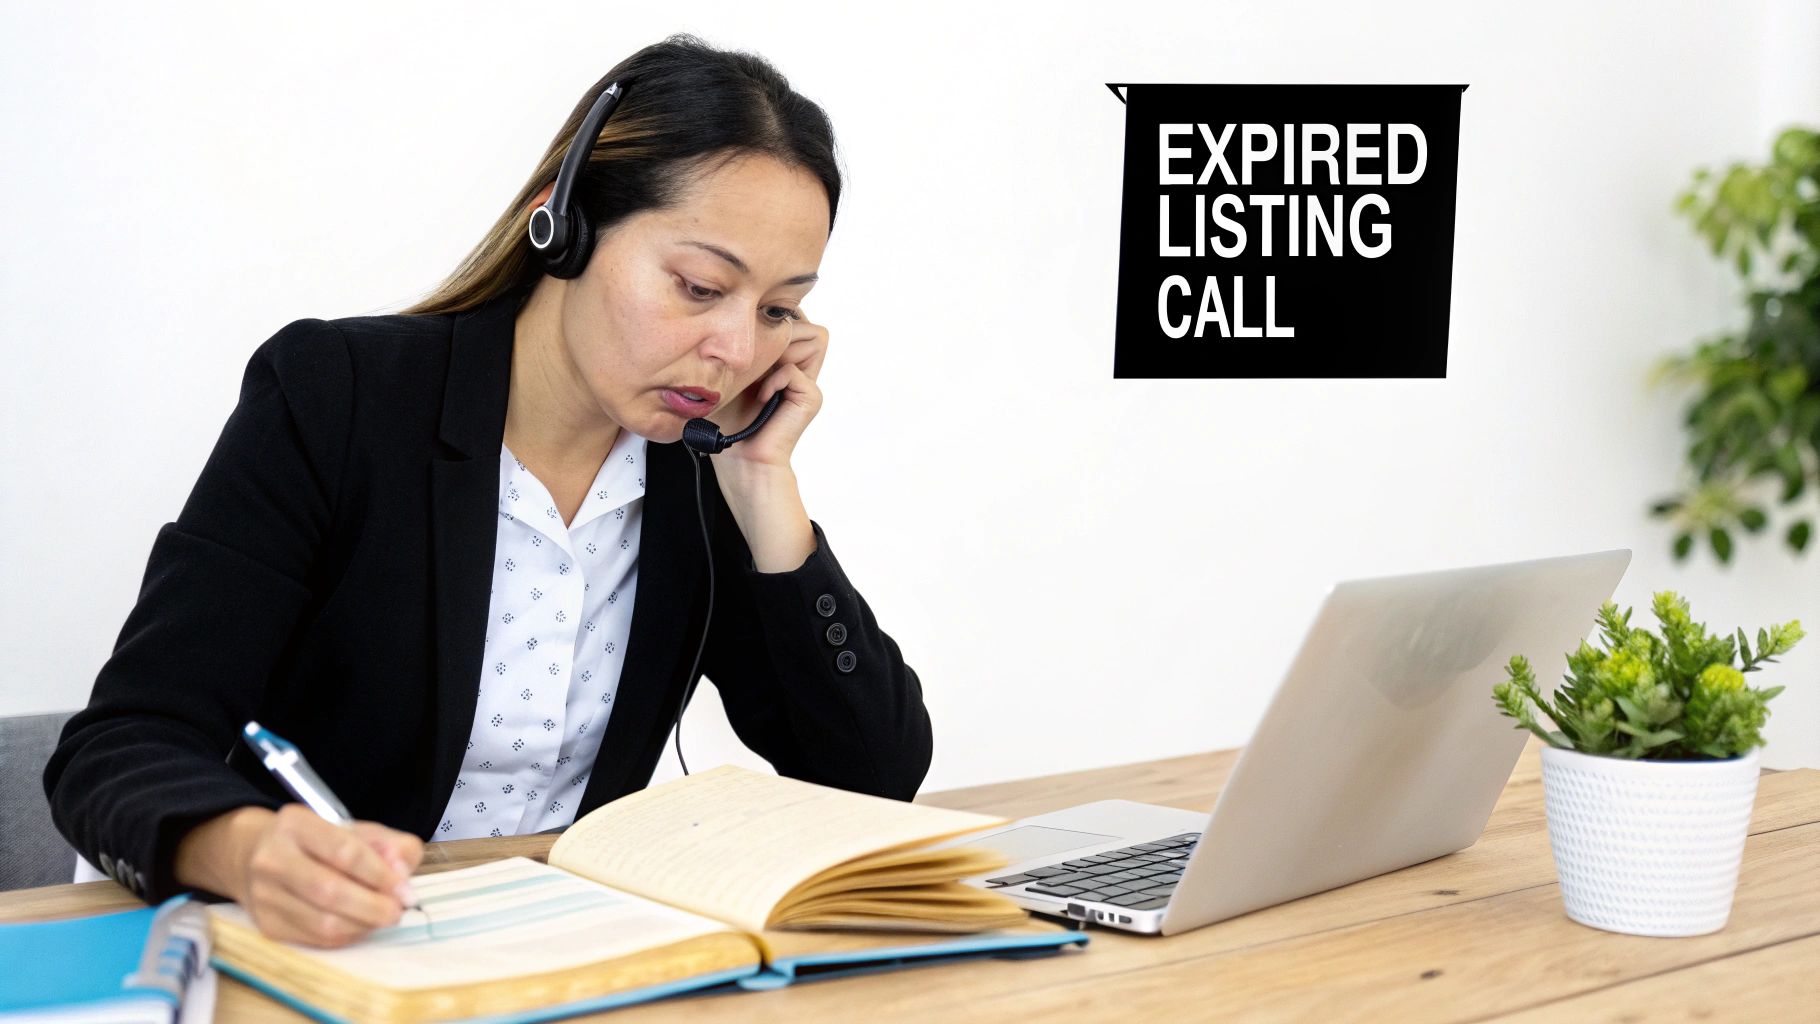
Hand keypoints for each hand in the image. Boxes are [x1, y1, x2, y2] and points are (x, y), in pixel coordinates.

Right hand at [176, 804, 423, 947]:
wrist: (255, 856)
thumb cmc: (317, 843)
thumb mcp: (354, 829)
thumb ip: (388, 844)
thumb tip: (401, 872)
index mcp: (296, 824)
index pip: (344, 852)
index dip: (381, 874)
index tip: (405, 890)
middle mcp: (273, 859)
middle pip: (330, 891)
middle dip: (373, 906)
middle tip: (398, 911)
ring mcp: (264, 895)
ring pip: (323, 922)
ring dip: (363, 925)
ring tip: (382, 917)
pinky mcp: (267, 925)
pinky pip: (316, 939)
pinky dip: (347, 935)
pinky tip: (359, 924)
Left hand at [707, 311, 827, 471]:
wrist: (738, 455)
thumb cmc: (727, 415)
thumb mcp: (730, 368)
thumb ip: (745, 339)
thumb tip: (744, 308)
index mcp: (784, 356)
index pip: (793, 314)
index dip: (774, 315)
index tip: (748, 330)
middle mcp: (801, 365)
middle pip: (806, 321)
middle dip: (778, 332)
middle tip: (754, 359)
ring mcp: (809, 381)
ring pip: (812, 336)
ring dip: (780, 352)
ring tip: (759, 377)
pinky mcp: (811, 396)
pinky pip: (794, 369)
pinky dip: (774, 379)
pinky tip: (761, 397)